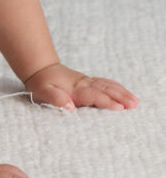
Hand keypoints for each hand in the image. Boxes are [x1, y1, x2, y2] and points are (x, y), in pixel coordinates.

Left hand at [23, 62, 138, 111]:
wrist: (40, 69)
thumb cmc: (40, 84)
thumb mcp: (42, 91)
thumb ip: (54, 98)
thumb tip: (69, 106)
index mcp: (74, 89)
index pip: (93, 95)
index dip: (106, 102)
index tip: (119, 108)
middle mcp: (84, 84)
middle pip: (105, 90)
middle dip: (121, 97)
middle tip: (134, 105)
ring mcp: (87, 82)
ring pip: (107, 86)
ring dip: (122, 93)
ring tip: (135, 101)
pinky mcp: (88, 82)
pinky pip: (105, 84)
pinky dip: (117, 88)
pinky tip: (125, 93)